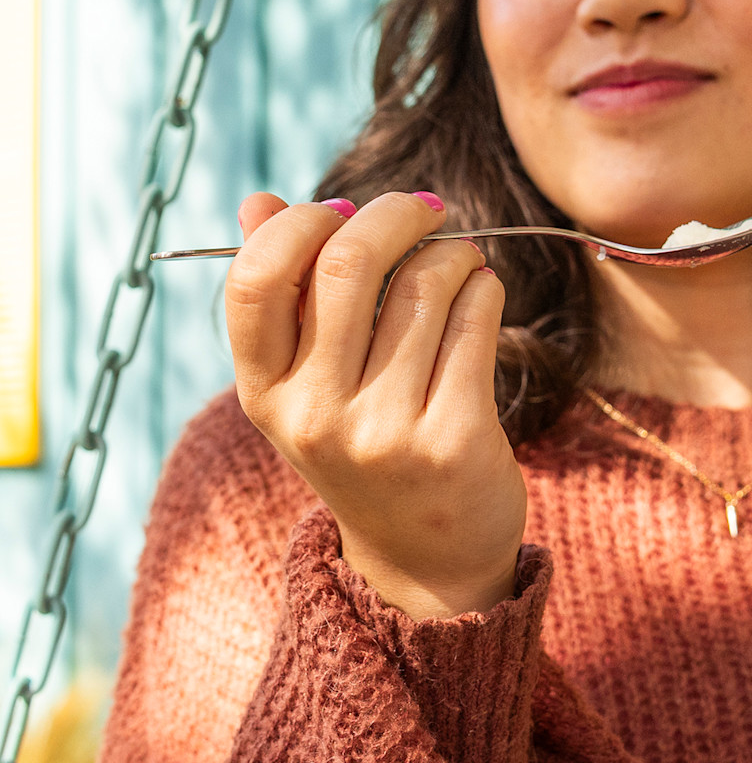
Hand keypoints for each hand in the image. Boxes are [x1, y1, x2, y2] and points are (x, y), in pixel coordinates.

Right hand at [226, 191, 526, 620]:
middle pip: (347, 263)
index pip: (256, 278)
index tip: (342, 211)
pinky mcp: (453, 437)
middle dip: (394, 215)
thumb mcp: (305, 386)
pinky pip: (475, 318)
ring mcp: (384, 430)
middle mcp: (316, 414)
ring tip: (459, 265)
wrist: (427, 560)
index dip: (300, 223)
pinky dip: (484, 287)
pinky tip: (481, 296)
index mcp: (265, 392)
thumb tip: (258, 202)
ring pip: (426, 284)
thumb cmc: (364, 444)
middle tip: (423, 211)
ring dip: (452, 254)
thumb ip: (282, 294)